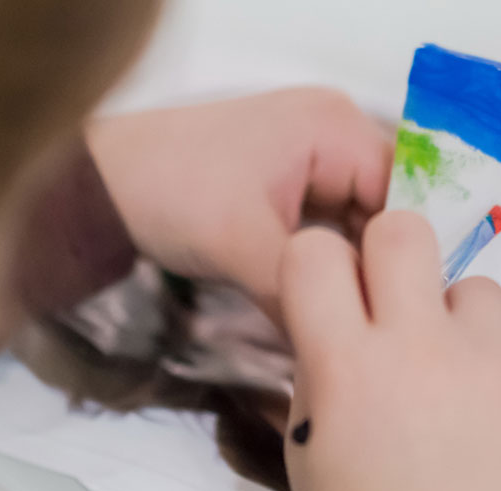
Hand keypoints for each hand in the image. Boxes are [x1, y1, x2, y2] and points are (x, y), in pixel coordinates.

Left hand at [87, 87, 391, 316]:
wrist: (95, 184)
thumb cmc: (168, 192)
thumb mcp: (242, 248)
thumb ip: (304, 296)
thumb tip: (342, 354)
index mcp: (335, 125)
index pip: (405, 194)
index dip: (403, 255)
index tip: (397, 311)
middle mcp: (334, 130)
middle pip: (386, 209)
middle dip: (374, 266)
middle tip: (372, 324)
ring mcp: (312, 155)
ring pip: (360, 224)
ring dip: (351, 269)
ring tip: (350, 318)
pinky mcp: (291, 181)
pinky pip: (332, 225)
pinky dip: (326, 263)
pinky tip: (325, 301)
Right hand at [277, 213, 500, 490]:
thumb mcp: (313, 449)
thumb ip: (322, 373)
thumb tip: (337, 326)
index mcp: (345, 365)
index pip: (313, 251)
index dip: (316, 264)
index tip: (325, 292)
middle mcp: (419, 347)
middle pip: (404, 230)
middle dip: (390, 253)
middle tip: (390, 298)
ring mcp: (486, 362)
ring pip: (474, 284)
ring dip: (455, 315)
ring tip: (448, 366)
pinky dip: (494, 366)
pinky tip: (482, 410)